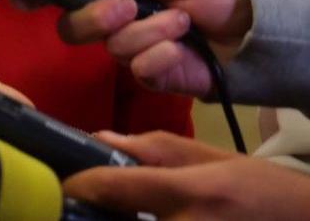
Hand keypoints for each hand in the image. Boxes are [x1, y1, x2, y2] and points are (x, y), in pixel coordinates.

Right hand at [56, 0, 251, 96]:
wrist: (253, 27)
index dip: (62, 0)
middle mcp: (114, 23)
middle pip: (74, 30)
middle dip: (98, 19)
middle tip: (130, 7)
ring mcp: (131, 52)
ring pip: (115, 48)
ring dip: (151, 32)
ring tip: (183, 23)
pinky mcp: (151, 77)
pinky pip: (139, 70)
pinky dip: (161, 57)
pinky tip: (181, 50)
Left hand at [65, 130, 309, 219]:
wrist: (305, 220)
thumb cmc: (265, 191)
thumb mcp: (216, 158)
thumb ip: (157, 149)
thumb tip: (102, 138)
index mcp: (189, 193)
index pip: (110, 187)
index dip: (77, 185)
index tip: (65, 184)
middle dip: (94, 214)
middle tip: (83, 206)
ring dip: (117, 220)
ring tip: (109, 212)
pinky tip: (141, 219)